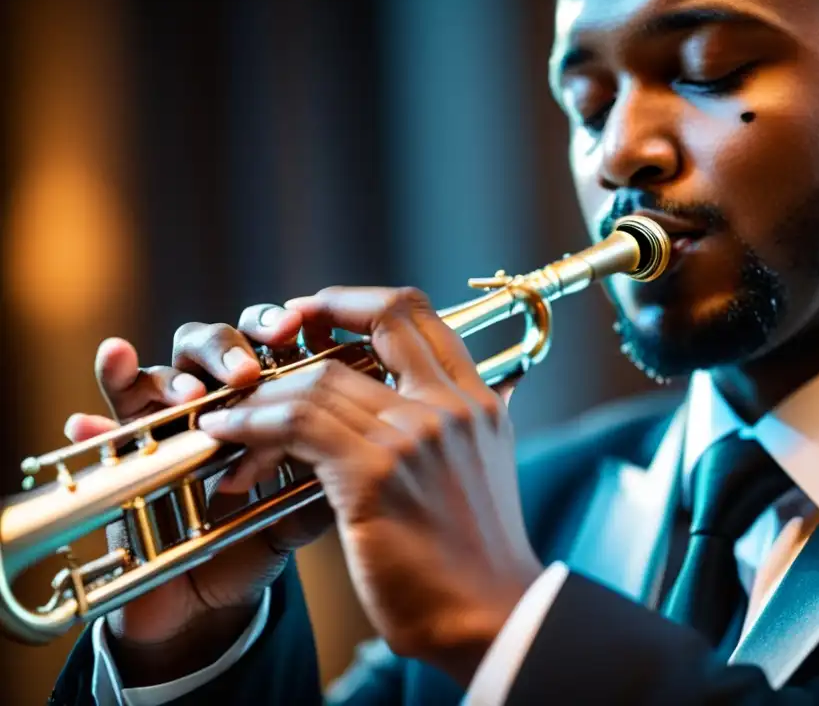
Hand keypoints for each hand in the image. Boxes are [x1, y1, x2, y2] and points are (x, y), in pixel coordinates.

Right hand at [64, 304, 334, 683]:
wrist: (207, 598)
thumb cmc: (256, 539)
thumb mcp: (301, 508)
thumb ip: (329, 471)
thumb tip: (368, 440)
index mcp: (265, 401)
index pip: (271, 343)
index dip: (282, 328)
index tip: (297, 329)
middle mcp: (216, 400)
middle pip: (218, 342)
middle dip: (231, 344)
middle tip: (246, 371)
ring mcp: (169, 422)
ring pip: (165, 369)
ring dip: (176, 373)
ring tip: (191, 397)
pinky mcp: (127, 451)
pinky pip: (110, 413)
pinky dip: (112, 386)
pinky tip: (115, 366)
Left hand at [197, 286, 543, 684]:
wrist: (493, 615)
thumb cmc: (479, 555)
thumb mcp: (485, 468)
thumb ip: (460, 425)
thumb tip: (450, 397)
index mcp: (477, 400)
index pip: (418, 313)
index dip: (358, 300)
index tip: (317, 312)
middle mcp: (450, 406)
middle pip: (377, 319)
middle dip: (312, 314)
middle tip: (268, 339)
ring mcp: (415, 435)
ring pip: (320, 379)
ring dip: (263, 395)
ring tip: (229, 418)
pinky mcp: (375, 474)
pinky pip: (297, 425)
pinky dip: (253, 425)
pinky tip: (228, 436)